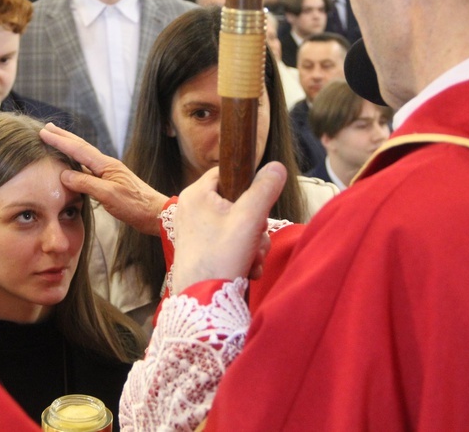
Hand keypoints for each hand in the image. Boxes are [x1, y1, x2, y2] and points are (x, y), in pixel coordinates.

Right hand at [40, 123, 168, 235]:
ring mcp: (109, 173)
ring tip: (57, 140)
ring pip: (84, 157)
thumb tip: (64, 174)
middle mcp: (107, 165)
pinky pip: (88, 168)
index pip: (78, 149)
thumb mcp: (108, 195)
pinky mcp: (110, 183)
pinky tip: (72, 165)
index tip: (44, 132)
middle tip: (47, 128)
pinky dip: (76, 163)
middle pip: (81, 147)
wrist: (154, 214)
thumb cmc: (135, 205)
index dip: (60, 141)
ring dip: (70, 148)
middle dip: (64, 137)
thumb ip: (86, 183)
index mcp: (106, 165)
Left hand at [172, 162, 286, 293]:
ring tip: (252, 259)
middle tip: (256, 240)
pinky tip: (246, 269)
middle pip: (236, 203)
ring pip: (236, 226)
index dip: (249, 186)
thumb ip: (264, 190)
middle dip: (255, 225)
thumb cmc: (220, 257)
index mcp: (197, 194)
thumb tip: (277, 166)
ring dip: (252, 244)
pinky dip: (242, 255)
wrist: (202, 302)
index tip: (259, 205)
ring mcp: (195, 230)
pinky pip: (228, 243)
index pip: (229, 172)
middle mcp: (191, 209)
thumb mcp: (249, 219)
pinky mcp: (200, 250)